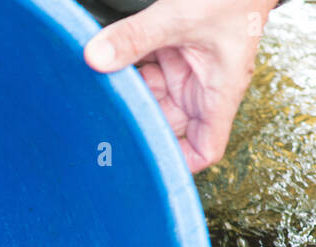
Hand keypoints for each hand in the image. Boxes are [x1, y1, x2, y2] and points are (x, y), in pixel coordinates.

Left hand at [84, 0, 278, 171]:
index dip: (178, 162)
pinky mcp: (173, 51)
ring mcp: (186, 70)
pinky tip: (105, 62)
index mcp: (219, 91)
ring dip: (127, 93)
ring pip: (150, 97)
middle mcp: (202, 86)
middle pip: (166, 124)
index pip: (205, 148)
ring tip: (99, 89)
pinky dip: (125, 66)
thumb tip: (96, 58)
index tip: (144, 162)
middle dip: (138, 122)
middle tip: (103, 122)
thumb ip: (136, 37)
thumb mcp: (180, 15)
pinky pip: (144, 69)